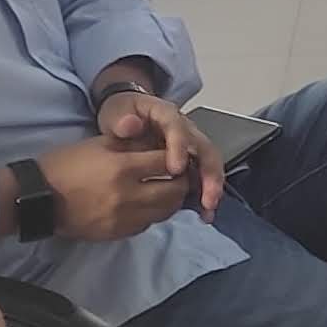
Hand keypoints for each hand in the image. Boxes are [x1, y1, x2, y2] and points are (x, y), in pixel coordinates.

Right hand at [35, 131, 194, 241]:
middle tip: (177, 173)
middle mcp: (128, 195)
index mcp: (122, 167)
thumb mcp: (98, 144)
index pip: (167, 162)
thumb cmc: (64, 165)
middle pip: (174, 190)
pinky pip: (148, 224)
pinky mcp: (118, 233)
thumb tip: (160, 142)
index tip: (178, 155)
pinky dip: (153, 213)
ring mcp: (124, 218)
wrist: (37, 198)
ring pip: (166, 211)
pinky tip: (145, 203)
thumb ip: (131, 143)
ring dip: (170, 199)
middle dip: (181, 180)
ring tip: (164, 188)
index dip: (177, 157)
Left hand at [97, 89, 224, 215]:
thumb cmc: (121, 115)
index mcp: (166, 114)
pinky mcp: (189, 161)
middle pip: (204, 148)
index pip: (178, 127)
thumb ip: (121, 119)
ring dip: (211, 187)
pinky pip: (202, 177)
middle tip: (206, 196)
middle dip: (208, 173)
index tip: (175, 168)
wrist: (124, 117)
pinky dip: (204, 195)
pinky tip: (204, 213)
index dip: (180, 147)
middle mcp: (185, 129)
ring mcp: (190, 145)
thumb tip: (131, 125)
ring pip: (209, 164)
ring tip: (207, 209)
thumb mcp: (116, 112)